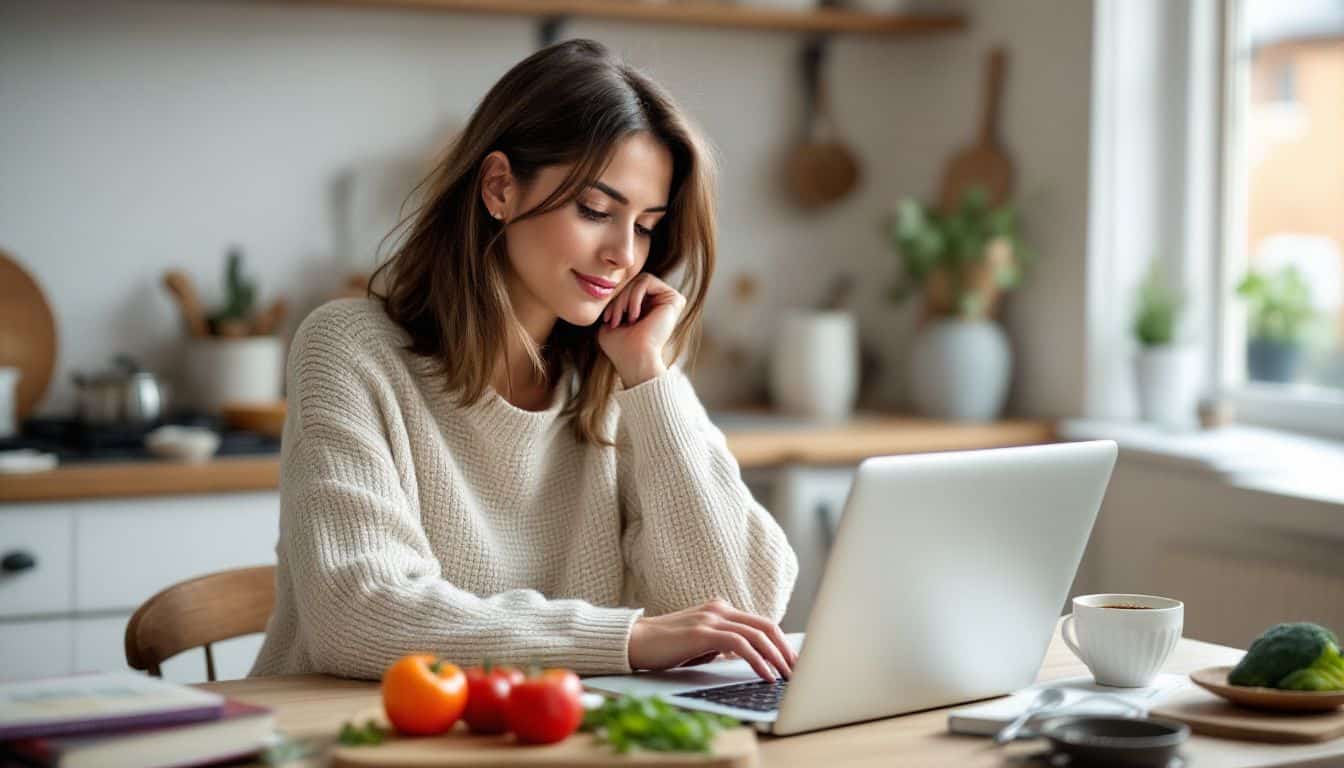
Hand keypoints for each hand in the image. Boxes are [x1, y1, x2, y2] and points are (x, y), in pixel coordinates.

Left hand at [596, 273, 684, 387]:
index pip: (628, 288)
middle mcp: (661, 302)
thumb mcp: (610, 321)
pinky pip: (646, 281)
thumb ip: (612, 304)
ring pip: (638, 280)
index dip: (614, 300)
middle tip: (614, 319)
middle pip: (633, 282)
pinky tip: (634, 316)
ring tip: (622, 318)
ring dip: (624, 298)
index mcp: (648, 307)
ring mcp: (668, 300)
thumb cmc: (621, 347)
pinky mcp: (674, 299)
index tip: (607, 320)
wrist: (635, 360)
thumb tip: (608, 288)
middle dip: (618, 299)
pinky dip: (634, 296)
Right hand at [627, 599, 796, 681]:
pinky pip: (740, 644)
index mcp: (721, 610)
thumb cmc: (665, 647)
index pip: (761, 624)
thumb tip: (747, 658)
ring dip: (777, 657)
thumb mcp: (700, 644)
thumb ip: (722, 645)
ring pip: (757, 633)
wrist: (634, 641)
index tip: (793, 662)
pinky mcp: (702, 632)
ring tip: (788, 676)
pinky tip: (766, 674)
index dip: (781, 643)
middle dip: (786, 650)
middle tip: (799, 671)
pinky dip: (757, 660)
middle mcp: (720, 609)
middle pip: (766, 626)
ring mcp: (711, 618)